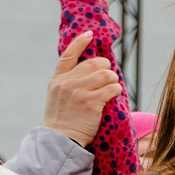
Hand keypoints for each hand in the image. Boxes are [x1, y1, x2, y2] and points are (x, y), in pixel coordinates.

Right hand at [43, 29, 122, 145]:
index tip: (90, 34)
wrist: (60, 140)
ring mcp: (79, 91)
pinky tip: (113, 96)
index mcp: (57, 79)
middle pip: (95, 63)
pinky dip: (116, 91)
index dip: (80, 42)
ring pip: (107, 74)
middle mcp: (67, 82)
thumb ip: (69, 82)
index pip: (68, 54)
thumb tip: (90, 70)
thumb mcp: (57, 96)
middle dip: (106, 68)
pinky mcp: (92, 102)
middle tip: (109, 78)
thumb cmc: (63, 121)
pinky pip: (112, 88)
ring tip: (111, 88)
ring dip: (114, 80)